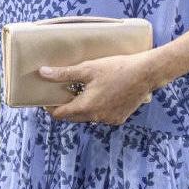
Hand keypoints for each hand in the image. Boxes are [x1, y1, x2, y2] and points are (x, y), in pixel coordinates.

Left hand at [40, 51, 156, 125]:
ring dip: (82, 108)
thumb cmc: (116, 68)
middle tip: (63, 92)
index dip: (51, 107)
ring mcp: (109, 120)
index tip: (48, 98)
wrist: (146, 73)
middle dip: (65, 107)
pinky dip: (97, 109)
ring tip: (83, 91)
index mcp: (86, 107)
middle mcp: (96, 118)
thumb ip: (63, 73)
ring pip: (88, 117)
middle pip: (72, 117)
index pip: (60, 115)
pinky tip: (101, 95)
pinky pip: (102, 116)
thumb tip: (42, 73)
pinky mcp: (119, 118)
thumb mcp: (88, 69)